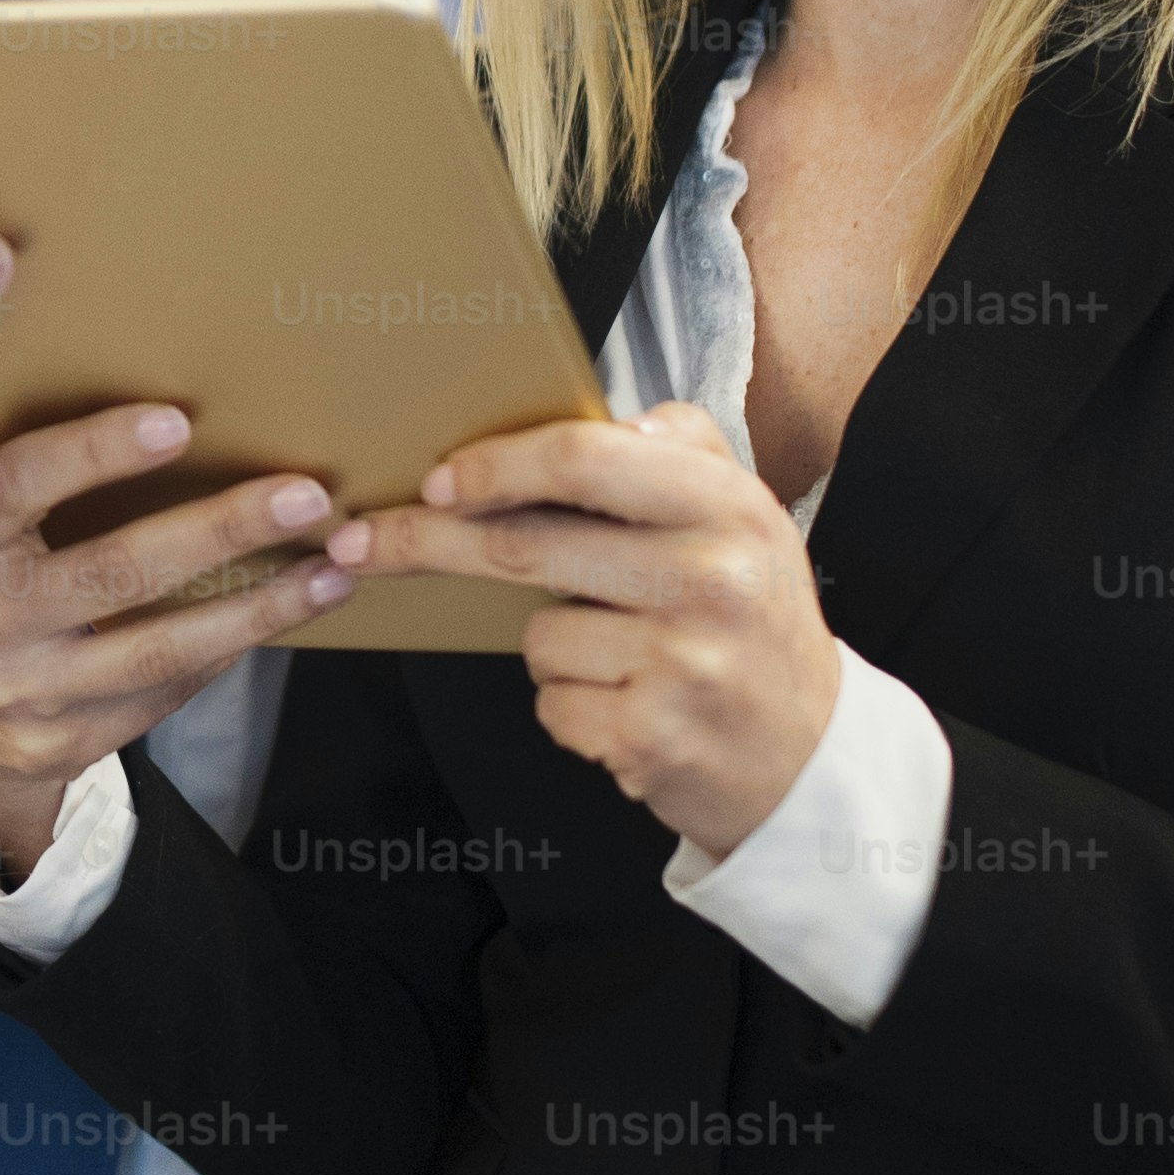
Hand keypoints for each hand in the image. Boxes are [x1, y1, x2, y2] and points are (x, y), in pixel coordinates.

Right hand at [0, 404, 354, 879]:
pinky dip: (231, 648)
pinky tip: (282, 616)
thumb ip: (46, 489)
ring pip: (160, 649)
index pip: (18, 485)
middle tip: (305, 496)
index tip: (177, 421)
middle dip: (220, 530)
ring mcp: (27, 691)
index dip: (93, 451)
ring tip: (332, 573)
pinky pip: (168, 691)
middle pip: (115, 572)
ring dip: (259, 608)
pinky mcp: (68, 743)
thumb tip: (186, 423)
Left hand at [334, 403, 838, 859]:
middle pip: (524, 546)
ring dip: (557, 646)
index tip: (435, 480)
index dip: (494, 466)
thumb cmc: (755, 622)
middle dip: (426, 543)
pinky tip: (632, 704)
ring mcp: (681, 662)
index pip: (583, 460)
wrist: (810, 756)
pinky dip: (573, 706)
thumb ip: (681, 449)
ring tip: (630, 657)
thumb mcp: (745, 515)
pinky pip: (552, 703)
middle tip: (363, 543)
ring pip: (537, 635)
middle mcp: (710, 579)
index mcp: (727, 506)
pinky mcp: (651, 736)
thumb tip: (608, 418)